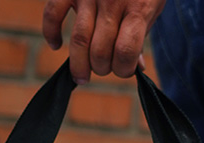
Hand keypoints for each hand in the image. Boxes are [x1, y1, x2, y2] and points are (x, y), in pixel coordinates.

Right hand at [42, 0, 165, 83]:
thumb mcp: (152, 7)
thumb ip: (141, 35)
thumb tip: (137, 67)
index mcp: (138, 8)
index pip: (125, 52)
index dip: (123, 70)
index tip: (123, 69)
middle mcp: (112, 1)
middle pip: (100, 51)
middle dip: (102, 68)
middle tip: (103, 67)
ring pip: (80, 41)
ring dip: (80, 64)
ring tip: (82, 75)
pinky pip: (53, 13)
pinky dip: (51, 33)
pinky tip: (57, 45)